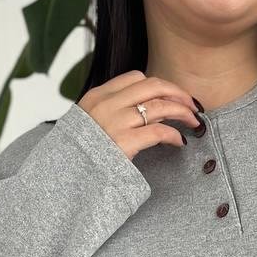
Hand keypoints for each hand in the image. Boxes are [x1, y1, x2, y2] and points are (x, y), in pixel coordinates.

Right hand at [77, 70, 201, 160]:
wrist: (63, 177)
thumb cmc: (77, 154)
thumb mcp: (87, 122)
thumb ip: (109, 111)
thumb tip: (142, 110)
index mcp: (97, 96)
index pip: (135, 78)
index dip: (158, 85)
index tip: (171, 96)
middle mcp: (106, 105)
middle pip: (153, 86)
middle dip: (178, 93)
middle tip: (192, 105)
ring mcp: (115, 123)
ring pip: (160, 106)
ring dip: (182, 112)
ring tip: (193, 122)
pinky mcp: (124, 143)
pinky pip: (159, 132)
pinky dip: (174, 135)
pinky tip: (179, 141)